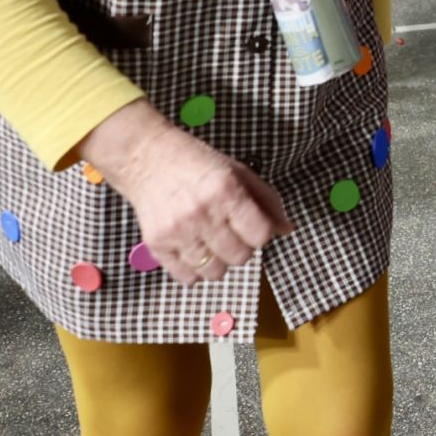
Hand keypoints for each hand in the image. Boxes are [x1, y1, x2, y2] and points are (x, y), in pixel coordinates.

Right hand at [77, 99, 293, 286]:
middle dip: (242, 249)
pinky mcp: (157, 244)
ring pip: (214, 272)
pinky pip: (186, 278)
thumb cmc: (197, 162)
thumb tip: (288, 229)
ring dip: (219, 262)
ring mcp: (178, 232)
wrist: (147, 158)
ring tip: (212, 242)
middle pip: (240, 258)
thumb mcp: (239, 171)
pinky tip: (195, 251)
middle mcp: (202, 214)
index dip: (261, 234)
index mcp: (227, 192)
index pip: (260, 236)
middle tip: (232, 233)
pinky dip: (195, 271)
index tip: (252, 226)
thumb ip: (267, 201)